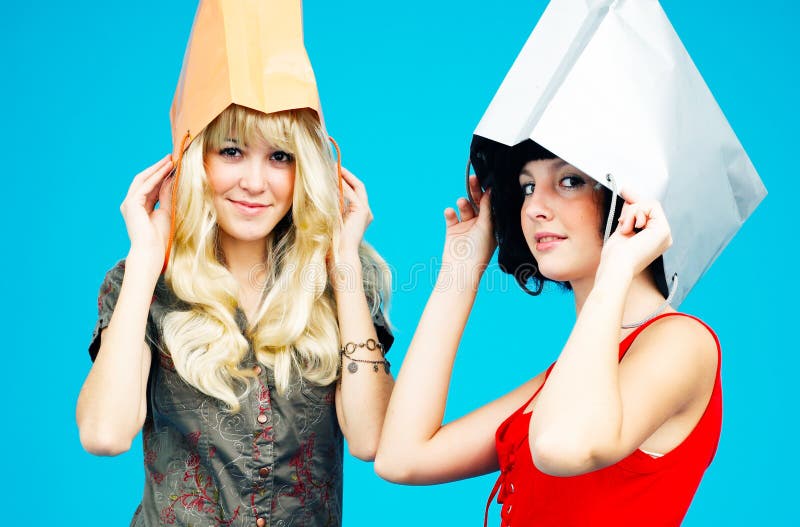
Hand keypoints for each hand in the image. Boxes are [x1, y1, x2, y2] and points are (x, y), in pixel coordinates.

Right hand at [120, 155, 173, 274]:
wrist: (152, 251)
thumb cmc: (160, 237)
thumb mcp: (167, 211)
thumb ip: (167, 196)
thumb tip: (172, 180)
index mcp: (139, 207)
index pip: (151, 186)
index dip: (161, 175)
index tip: (174, 165)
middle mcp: (131, 203)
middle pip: (144, 180)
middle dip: (158, 168)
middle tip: (171, 157)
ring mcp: (129, 203)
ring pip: (143, 180)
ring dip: (157, 169)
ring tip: (170, 160)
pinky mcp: (131, 204)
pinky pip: (145, 186)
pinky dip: (156, 177)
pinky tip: (167, 170)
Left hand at [337, 167, 372, 258]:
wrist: (340, 255)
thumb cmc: (332, 243)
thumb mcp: (330, 220)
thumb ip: (329, 207)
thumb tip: (318, 192)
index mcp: (358, 215)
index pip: (352, 191)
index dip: (343, 180)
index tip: (330, 171)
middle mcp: (365, 212)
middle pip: (356, 186)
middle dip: (344, 174)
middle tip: (331, 165)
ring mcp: (366, 211)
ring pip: (355, 187)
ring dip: (342, 177)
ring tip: (330, 169)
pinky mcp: (362, 211)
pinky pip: (352, 193)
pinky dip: (342, 185)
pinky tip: (331, 180)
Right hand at [442, 175, 496, 267]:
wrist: (461, 268)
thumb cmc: (479, 250)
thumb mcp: (487, 226)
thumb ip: (487, 208)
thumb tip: (490, 190)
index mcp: (491, 223)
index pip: (490, 204)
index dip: (487, 193)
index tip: (486, 180)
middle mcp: (479, 223)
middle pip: (477, 202)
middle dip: (475, 192)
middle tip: (472, 179)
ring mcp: (465, 226)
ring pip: (464, 207)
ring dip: (463, 203)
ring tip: (461, 203)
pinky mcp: (452, 229)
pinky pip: (451, 216)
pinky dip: (450, 212)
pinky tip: (450, 212)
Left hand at [597, 195, 671, 283]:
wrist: (615, 267)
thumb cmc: (615, 256)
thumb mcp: (622, 229)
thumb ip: (629, 215)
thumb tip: (629, 197)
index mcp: (654, 239)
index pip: (649, 213)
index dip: (636, 202)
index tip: (625, 191)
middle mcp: (663, 237)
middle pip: (650, 206)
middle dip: (632, 209)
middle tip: (622, 222)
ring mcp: (665, 234)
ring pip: (650, 204)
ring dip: (632, 213)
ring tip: (626, 229)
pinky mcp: (663, 230)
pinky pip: (651, 206)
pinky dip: (636, 213)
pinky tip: (631, 228)